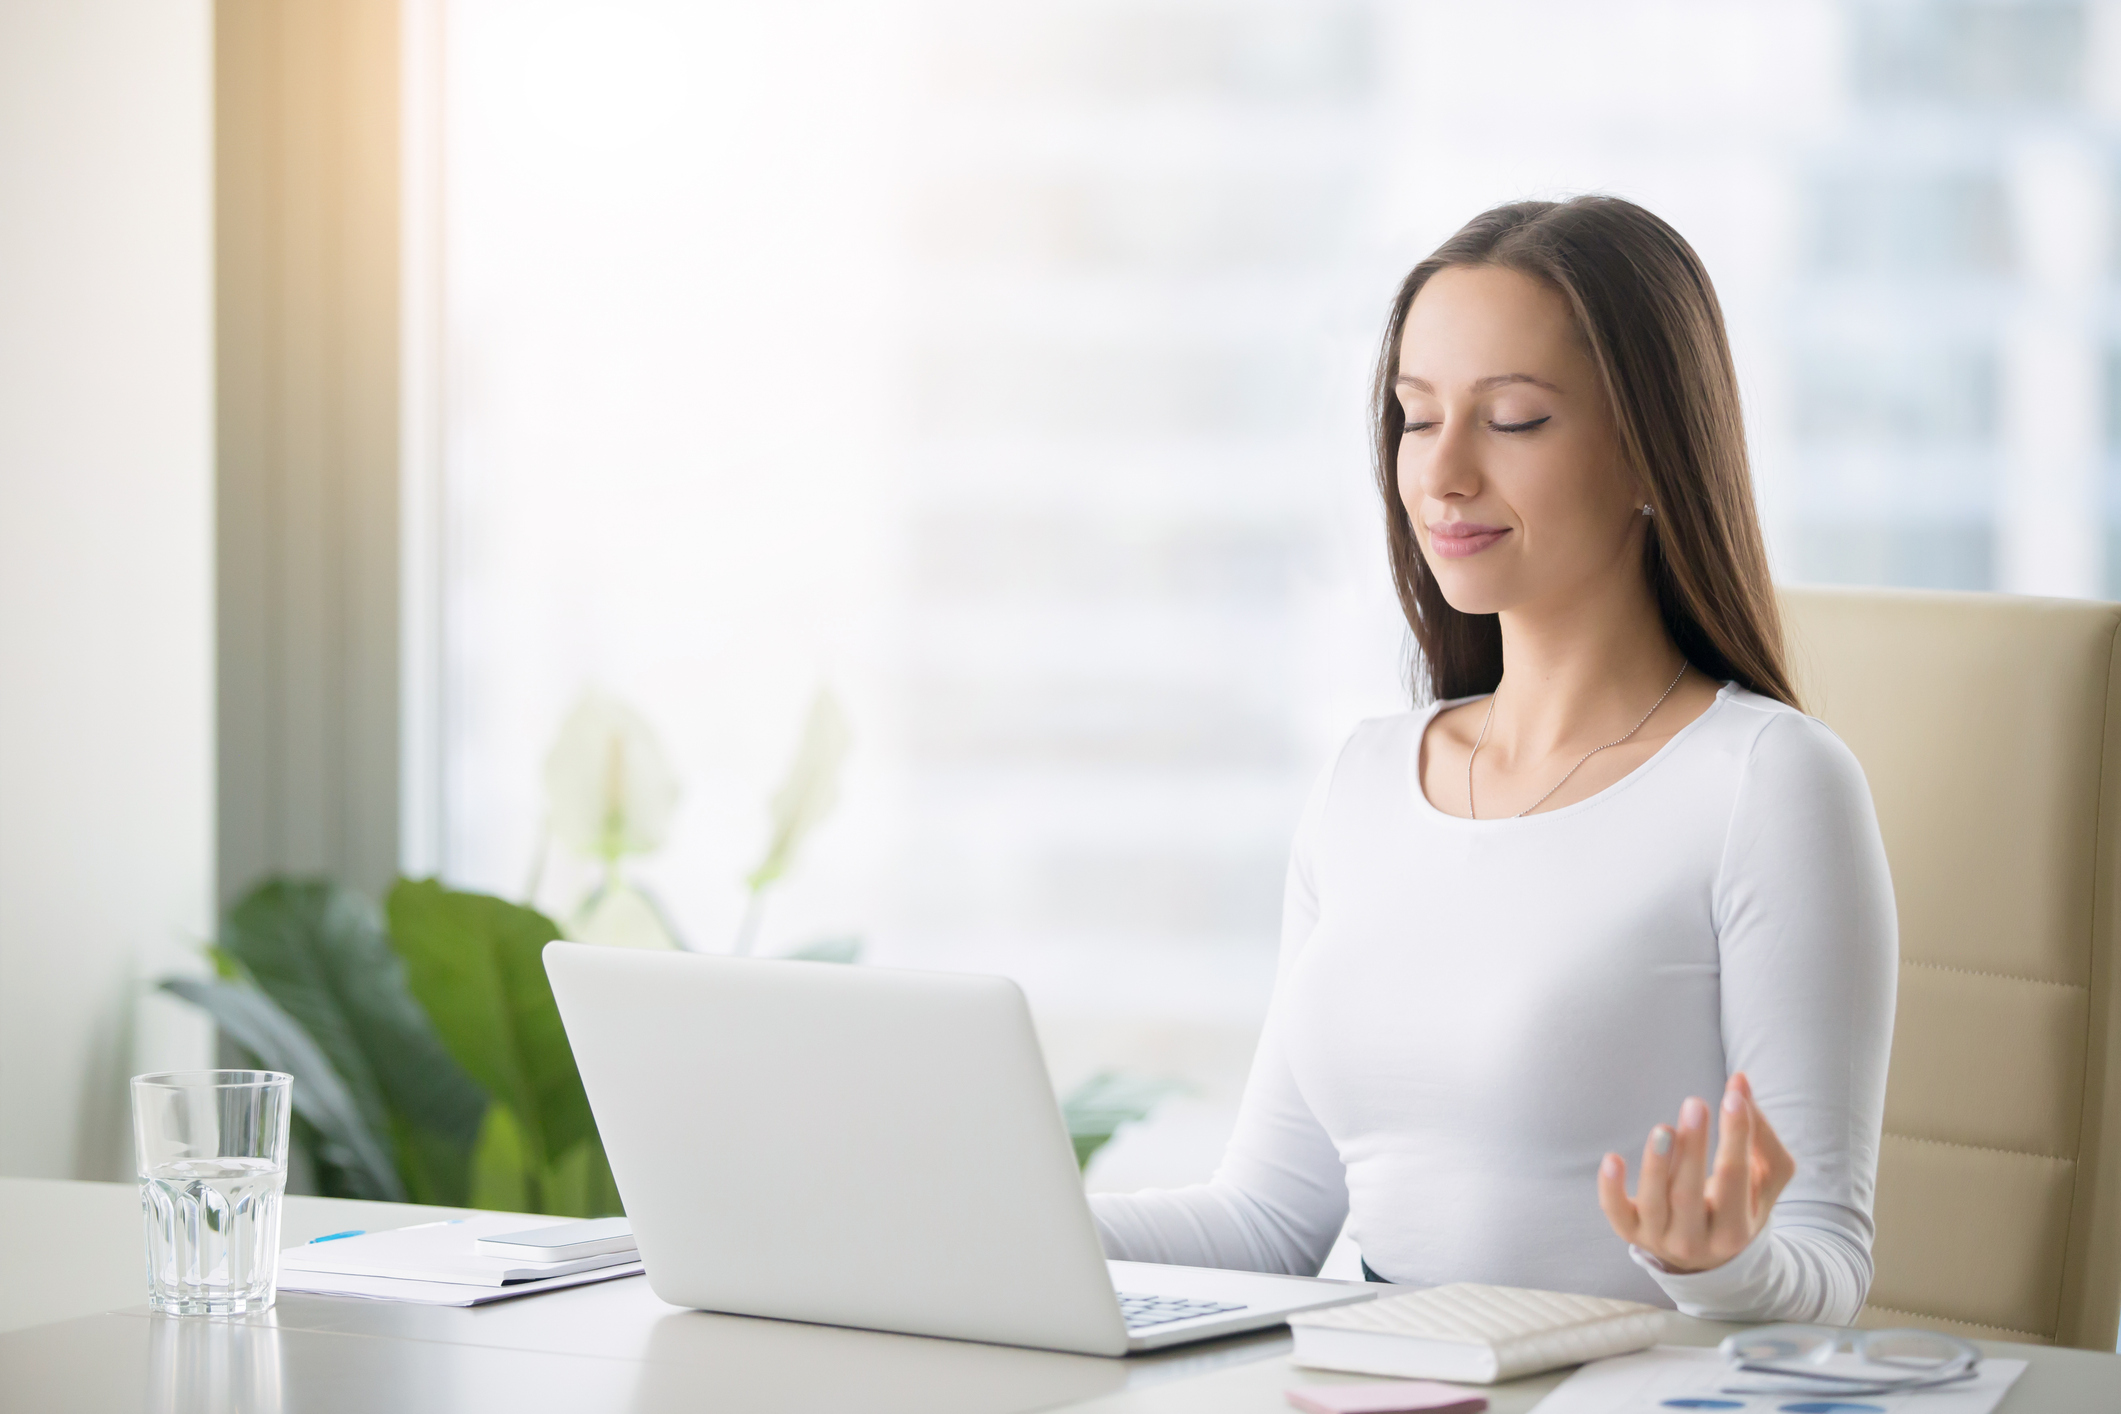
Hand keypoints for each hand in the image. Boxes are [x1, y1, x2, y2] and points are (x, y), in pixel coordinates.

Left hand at [1596, 1072, 1795, 1273]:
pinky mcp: (1631, 1232)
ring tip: (1663, 1128)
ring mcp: (1660, 1238)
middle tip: (1695, 1103)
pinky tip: (1613, 1158)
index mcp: (1736, 1230)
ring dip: (1656, 1163)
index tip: (1733, 1097)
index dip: (1736, 1137)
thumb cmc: (1738, 1202)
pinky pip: (1616, 1213)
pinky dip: (1611, 1188)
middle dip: (1692, 1148)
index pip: (1735, 1178)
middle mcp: (1697, 1241)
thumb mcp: (1762, 1178)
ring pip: (1654, 1202)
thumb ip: (1758, 1134)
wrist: (1708, 1254)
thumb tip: (1739, 1082)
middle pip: (1689, 1194)